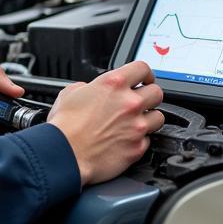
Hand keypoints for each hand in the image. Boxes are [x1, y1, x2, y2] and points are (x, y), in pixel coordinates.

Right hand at [47, 61, 164, 185]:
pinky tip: (126, 141)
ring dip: (149, 119)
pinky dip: (139, 140)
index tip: (144, 79)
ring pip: (159, 117)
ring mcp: (136, 126)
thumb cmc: (64, 127)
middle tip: (140, 102)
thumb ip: (88, 87)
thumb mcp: (70, 93)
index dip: (145, 73)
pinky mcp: (137, 148)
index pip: (142, 68)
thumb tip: (92, 89)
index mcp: (113, 84)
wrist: (63, 155)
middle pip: (157, 92)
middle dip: (149, 96)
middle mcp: (129, 103)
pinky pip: (148, 140)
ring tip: (136, 123)